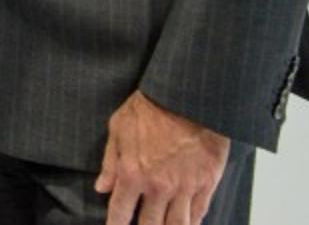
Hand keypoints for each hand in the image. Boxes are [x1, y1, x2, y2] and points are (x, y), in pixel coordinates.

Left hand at [94, 89, 230, 224]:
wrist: (187, 96)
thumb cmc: (150, 107)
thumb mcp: (118, 128)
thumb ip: (110, 162)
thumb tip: (102, 187)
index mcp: (133, 174)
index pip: (120, 212)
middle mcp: (158, 187)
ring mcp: (184, 187)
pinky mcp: (206, 183)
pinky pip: (199, 213)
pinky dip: (192, 222)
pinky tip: (187, 223)